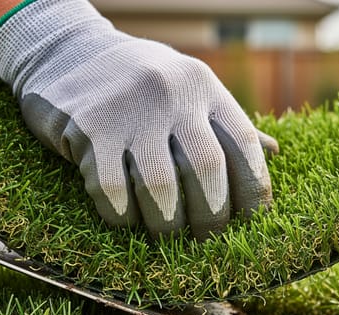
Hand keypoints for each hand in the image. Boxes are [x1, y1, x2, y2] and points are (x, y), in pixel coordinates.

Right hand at [0, 0, 274, 239]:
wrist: (65, 51)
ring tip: (166, 236)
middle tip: (206, 238)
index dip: (253, 188)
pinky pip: (112, 191)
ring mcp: (129, 110)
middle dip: (211, 216)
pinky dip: (122, 216)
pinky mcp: (89, 129)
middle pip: (206, 170)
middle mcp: (171, 93)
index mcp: (202, 86)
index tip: (251, 220)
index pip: (242, 145)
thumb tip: (273, 153)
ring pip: (160, 188)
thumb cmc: (139, 82)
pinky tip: (124, 219)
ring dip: (166, 225)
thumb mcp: (187, 89)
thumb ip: (225, 123)